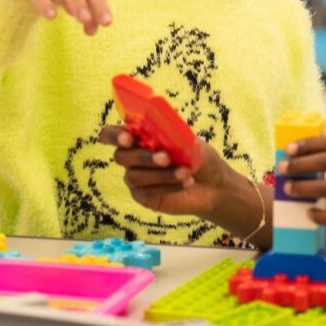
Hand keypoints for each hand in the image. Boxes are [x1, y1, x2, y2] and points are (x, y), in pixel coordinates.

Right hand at [99, 127, 237, 218]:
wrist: (214, 184)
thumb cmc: (199, 156)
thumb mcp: (190, 140)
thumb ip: (173, 133)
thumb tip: (161, 128)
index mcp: (139, 136)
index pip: (111, 134)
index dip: (114, 136)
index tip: (128, 139)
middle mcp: (132, 157)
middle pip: (121, 156)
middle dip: (143, 157)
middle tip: (166, 158)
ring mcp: (136, 178)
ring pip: (135, 176)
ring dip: (162, 174)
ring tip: (186, 172)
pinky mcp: (143, 197)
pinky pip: (147, 192)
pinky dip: (168, 186)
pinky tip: (186, 182)